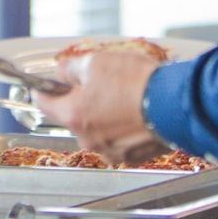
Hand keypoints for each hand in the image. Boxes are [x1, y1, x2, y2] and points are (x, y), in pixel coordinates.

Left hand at [34, 52, 167, 165]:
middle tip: (102, 85)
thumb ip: (71, 68)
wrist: (174, 103)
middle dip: (83, 102)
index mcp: (74, 116)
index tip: (44, 86)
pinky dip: (124, 128)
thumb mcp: (96, 62)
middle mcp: (88, 139)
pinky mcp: (131, 156)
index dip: (44, 91)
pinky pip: (119, 141)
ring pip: (98, 130)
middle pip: (74, 117)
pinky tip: (137, 112)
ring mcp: (110, 151)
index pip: (44, 104)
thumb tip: (62, 72)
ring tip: (126, 98)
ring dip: (105, 116)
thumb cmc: (137, 83)